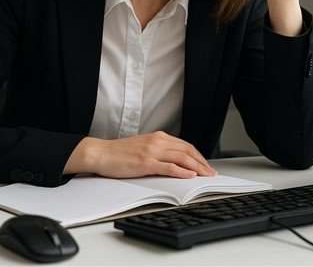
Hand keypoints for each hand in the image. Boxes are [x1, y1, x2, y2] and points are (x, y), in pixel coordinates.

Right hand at [63, 131, 216, 178]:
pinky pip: (168, 167)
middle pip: (187, 151)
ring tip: (205, 175)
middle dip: (202, 162)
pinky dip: (181, 171)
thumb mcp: (142, 146)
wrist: (100, 153)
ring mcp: (152, 151)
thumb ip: (158, 150)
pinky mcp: (145, 162)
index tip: (205, 165)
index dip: (198, 156)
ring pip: (181, 158)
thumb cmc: (119, 153)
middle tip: (211, 172)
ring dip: (196, 167)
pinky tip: (189, 176)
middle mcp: (157, 141)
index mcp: (158, 137)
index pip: (185, 145)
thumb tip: (173, 160)